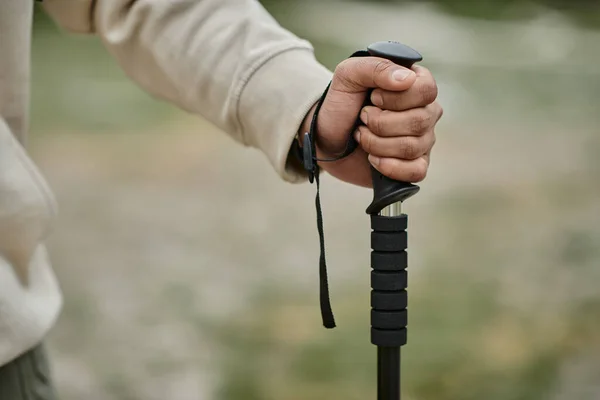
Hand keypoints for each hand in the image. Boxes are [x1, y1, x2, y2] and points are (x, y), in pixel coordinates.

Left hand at [299, 57, 442, 186]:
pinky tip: (373, 159)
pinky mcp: (414, 165)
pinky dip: (390, 167)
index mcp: (416, 84)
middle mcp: (425, 112)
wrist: (326, 136)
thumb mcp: (349, 75)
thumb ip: (375, 67)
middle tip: (362, 118)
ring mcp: (423, 140)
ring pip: (412, 147)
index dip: (396, 98)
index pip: (426, 90)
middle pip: (419, 121)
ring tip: (362, 136)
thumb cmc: (341, 103)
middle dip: (380, 123)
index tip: (372, 98)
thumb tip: (407, 78)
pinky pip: (417, 171)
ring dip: (377, 144)